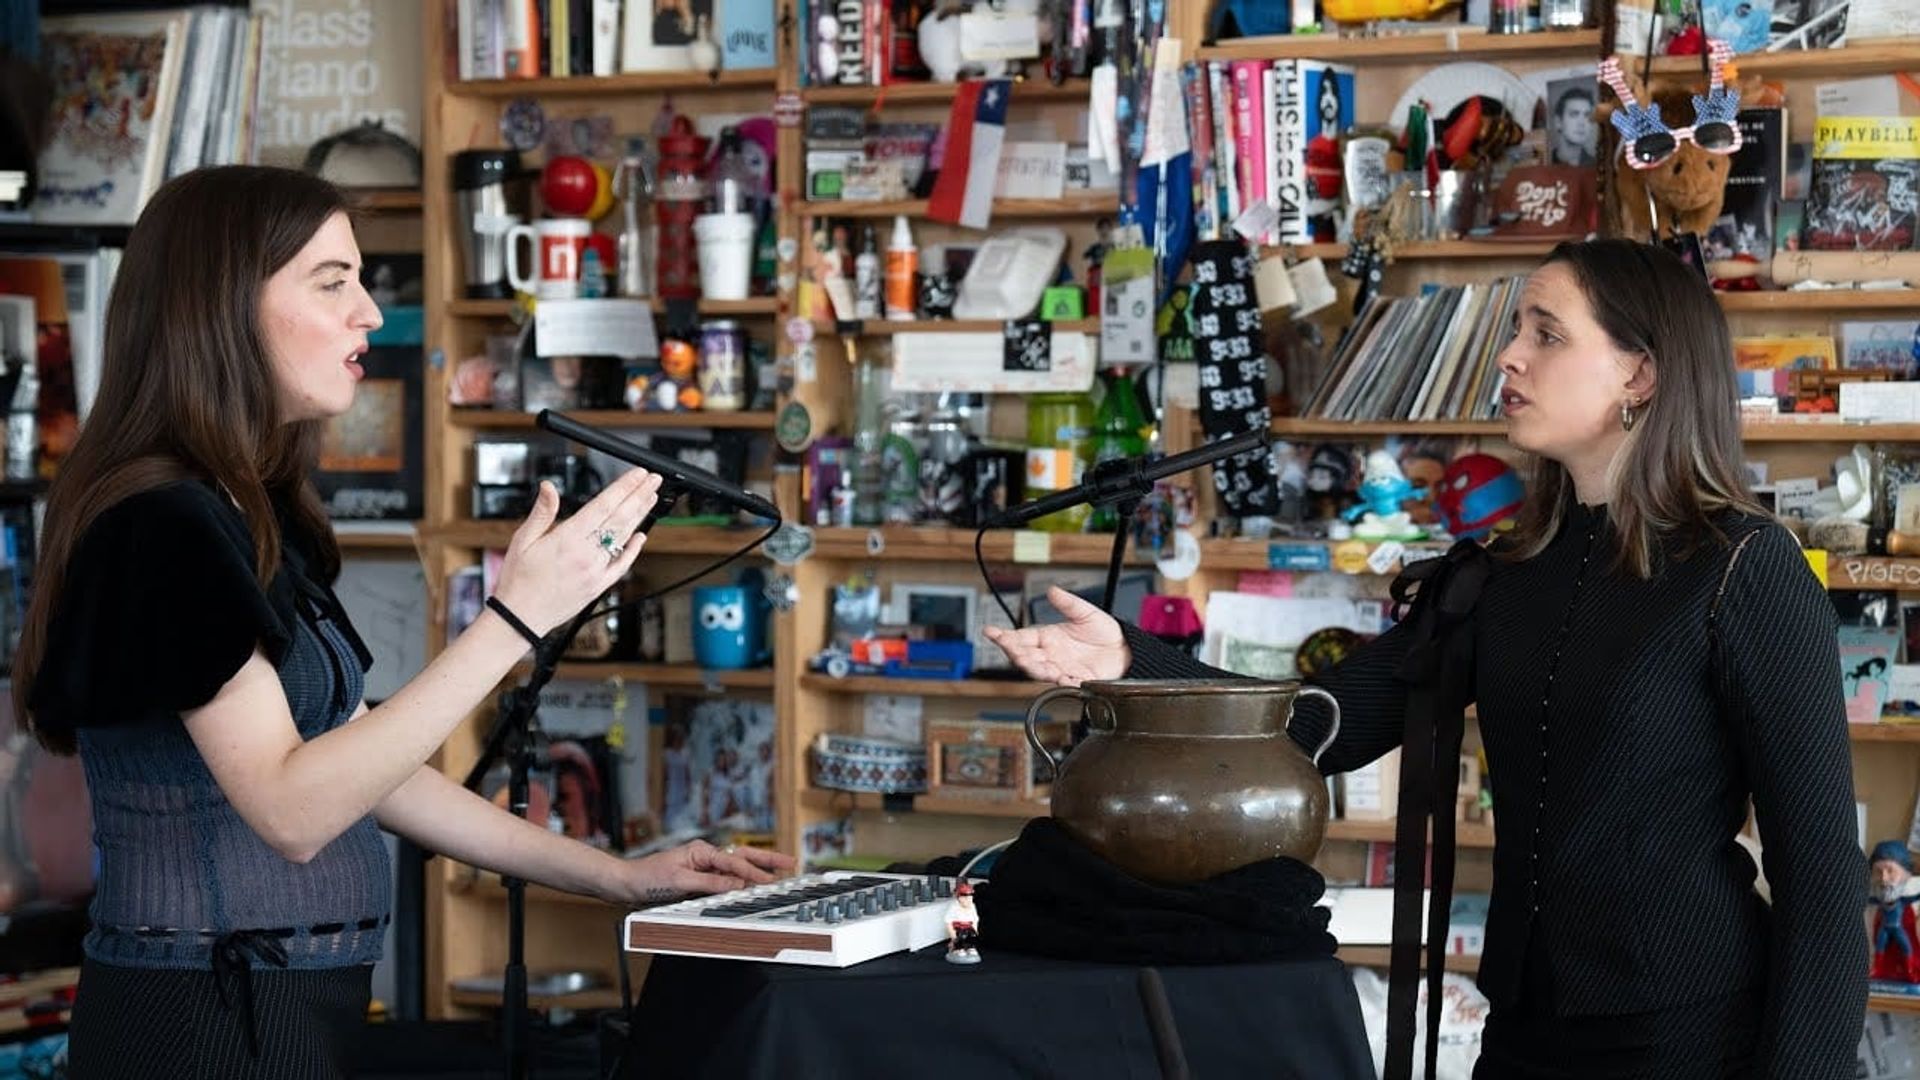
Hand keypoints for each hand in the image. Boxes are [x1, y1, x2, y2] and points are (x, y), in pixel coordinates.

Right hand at [489, 469, 661, 634]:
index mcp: (567, 539)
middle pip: (620, 519)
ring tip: (651, 498)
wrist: (520, 618)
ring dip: (640, 516)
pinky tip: (641, 536)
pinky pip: (622, 565)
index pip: (603, 506)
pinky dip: (633, 550)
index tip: (638, 474)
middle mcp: (586, 554)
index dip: (623, 487)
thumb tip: (548, 486)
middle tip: (654, 480)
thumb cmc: (518, 580)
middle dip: (639, 496)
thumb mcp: (522, 540)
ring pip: (624, 538)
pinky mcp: (599, 586)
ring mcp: (596, 571)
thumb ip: (542, 512)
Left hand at [612, 840, 795, 905]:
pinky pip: (724, 879)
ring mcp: (702, 867)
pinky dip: (740, 881)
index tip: (773, 881)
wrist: (625, 884)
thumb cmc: (647, 879)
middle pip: (742, 857)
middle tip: (791, 864)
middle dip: (767, 861)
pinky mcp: (697, 879)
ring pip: (736, 867)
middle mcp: (704, 857)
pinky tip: (750, 884)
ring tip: (778, 871)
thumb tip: (737, 883)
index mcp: (702, 852)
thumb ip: (710, 883)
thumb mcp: (680, 882)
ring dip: (757, 869)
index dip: (755, 874)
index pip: (735, 863)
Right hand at [981, 586, 1128, 685]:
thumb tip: (1053, 590)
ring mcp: (1061, 668)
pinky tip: (1058, 677)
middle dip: (1015, 653)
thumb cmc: (1104, 632)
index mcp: (1048, 637)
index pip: (1020, 637)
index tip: (991, 632)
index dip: (1004, 636)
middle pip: (1025, 656)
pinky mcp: (1076, 680)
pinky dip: (1061, 681)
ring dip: (1033, 667)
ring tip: (1029, 662)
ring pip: (1040, 671)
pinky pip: (1064, 683)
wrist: (1124, 649)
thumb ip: (1068, 603)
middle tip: (1010, 648)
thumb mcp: (1085, 612)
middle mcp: (1050, 654)